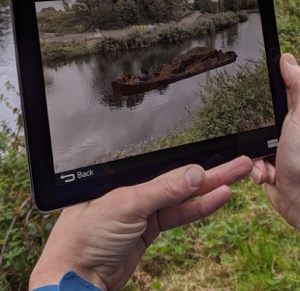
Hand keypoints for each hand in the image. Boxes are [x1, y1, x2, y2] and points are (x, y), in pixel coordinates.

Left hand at [29, 156, 251, 290]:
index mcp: (125, 175)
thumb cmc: (86, 235)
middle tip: (240, 162)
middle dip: (212, 171)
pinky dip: (198, 208)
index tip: (221, 154)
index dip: (195, 160)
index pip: (166, 163)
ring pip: (184, 197)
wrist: (75, 277)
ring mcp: (144, 211)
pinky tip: (218, 198)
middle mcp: (136, 189)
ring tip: (238, 176)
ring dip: (211, 189)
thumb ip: (163, 190)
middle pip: (179, 178)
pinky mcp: (149, 231)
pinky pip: (179, 216)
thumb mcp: (127, 205)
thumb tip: (195, 173)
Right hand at [252, 53, 299, 228]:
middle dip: (249, 125)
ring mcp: (274, 149)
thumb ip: (297, 87)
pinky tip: (265, 173)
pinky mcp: (265, 168)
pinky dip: (253, 169)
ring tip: (264, 159)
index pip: (275, 92)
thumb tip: (287, 59)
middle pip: (255, 115)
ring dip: (252, 152)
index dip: (262, 87)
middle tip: (258, 132)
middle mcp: (285, 130)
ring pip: (248, 140)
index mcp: (294, 115)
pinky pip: (247, 162)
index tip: (246, 81)